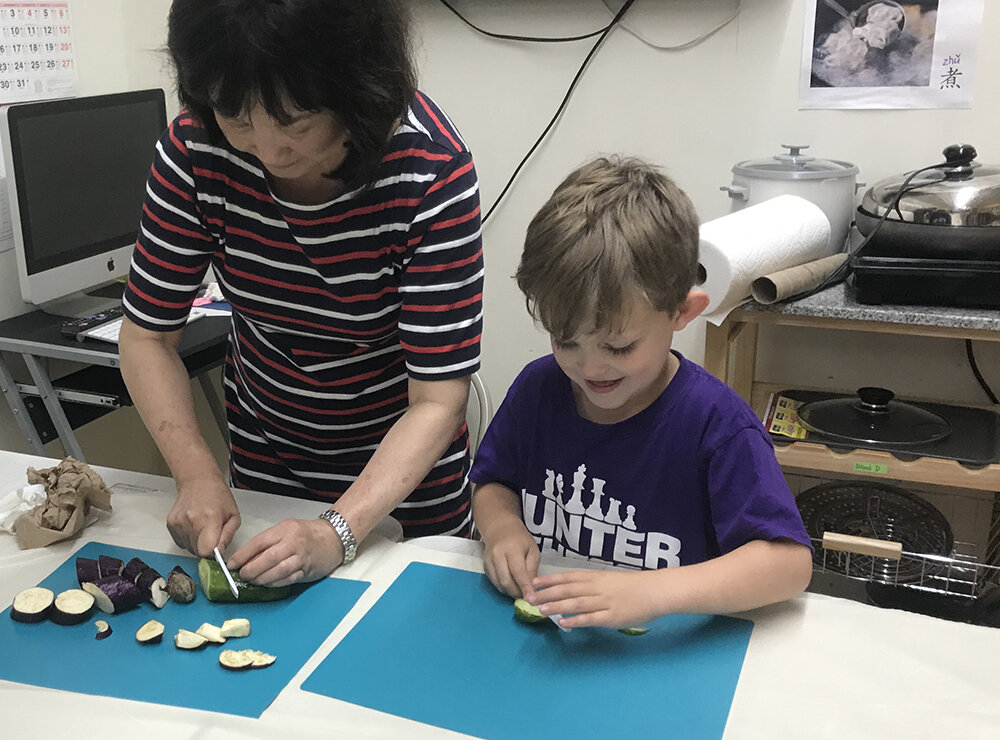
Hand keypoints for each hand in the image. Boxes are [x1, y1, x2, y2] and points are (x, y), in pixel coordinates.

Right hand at [167, 478, 240, 556]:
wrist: (198, 481)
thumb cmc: (218, 496)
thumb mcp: (233, 516)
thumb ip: (227, 537)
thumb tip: (219, 553)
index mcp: (210, 518)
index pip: (205, 551)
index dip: (212, 553)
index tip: (217, 548)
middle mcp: (191, 521)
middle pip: (197, 552)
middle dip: (206, 548)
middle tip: (212, 534)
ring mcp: (178, 522)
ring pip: (188, 548)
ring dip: (197, 543)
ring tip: (203, 527)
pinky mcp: (170, 523)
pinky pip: (181, 542)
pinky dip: (188, 538)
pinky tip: (194, 526)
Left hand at [227, 518, 343, 586]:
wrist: (333, 537)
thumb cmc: (307, 533)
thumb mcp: (286, 529)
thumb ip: (268, 541)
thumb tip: (246, 558)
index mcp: (285, 529)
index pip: (259, 542)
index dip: (243, 555)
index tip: (232, 564)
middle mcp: (293, 543)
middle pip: (268, 558)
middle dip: (251, 569)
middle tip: (242, 575)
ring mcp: (301, 557)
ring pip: (278, 571)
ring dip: (262, 579)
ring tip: (253, 581)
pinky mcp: (307, 570)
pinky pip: (288, 579)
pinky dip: (275, 583)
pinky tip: (268, 583)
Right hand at [481, 521, 539, 598]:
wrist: (500, 528)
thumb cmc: (520, 539)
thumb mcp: (532, 550)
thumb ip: (532, 569)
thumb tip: (532, 588)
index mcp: (512, 549)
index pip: (518, 572)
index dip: (525, 587)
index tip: (531, 599)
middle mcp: (498, 555)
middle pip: (506, 581)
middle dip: (517, 593)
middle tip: (526, 597)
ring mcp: (489, 561)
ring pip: (499, 584)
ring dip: (510, 592)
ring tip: (520, 592)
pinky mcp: (485, 566)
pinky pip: (494, 582)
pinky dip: (503, 588)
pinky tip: (511, 587)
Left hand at [529, 569, 660, 629]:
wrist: (656, 591)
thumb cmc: (634, 586)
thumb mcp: (610, 580)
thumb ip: (593, 584)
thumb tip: (574, 590)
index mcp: (597, 577)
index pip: (569, 577)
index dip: (551, 580)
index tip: (534, 582)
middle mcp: (598, 588)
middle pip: (568, 590)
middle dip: (548, 594)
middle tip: (530, 597)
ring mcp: (604, 602)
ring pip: (576, 603)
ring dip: (557, 606)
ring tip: (540, 610)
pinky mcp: (612, 618)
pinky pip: (591, 619)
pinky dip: (576, 621)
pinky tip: (563, 623)